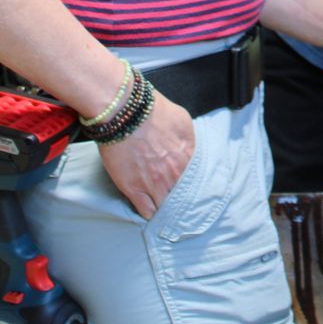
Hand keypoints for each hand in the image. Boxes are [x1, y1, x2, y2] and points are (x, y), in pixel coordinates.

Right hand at [98, 92, 195, 218]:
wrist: (126, 112)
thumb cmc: (153, 111)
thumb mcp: (183, 121)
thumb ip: (189, 140)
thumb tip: (190, 149)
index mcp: (188, 159)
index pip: (196, 183)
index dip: (190, 186)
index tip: (186, 187)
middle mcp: (174, 175)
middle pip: (182, 198)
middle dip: (178, 198)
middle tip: (173, 198)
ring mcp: (154, 184)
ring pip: (165, 207)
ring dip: (164, 206)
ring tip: (161, 204)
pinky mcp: (133, 188)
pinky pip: (146, 211)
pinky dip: (148, 212)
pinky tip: (148, 207)